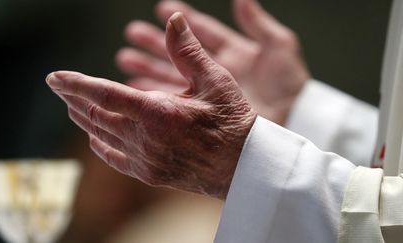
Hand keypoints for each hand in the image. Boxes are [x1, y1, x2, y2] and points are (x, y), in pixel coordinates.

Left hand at [46, 13, 255, 198]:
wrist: (244, 167)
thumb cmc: (234, 122)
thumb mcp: (215, 81)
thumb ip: (188, 50)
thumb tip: (173, 19)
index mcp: (159, 112)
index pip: (104, 94)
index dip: (76, 83)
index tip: (54, 77)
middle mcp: (146, 139)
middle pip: (96, 115)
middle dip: (75, 99)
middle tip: (61, 87)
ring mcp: (146, 160)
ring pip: (101, 136)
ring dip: (84, 118)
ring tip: (72, 106)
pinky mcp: (150, 173)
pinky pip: (114, 158)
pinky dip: (99, 144)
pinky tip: (94, 137)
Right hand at [117, 0, 309, 124]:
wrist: (295, 123)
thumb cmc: (291, 86)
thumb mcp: (279, 49)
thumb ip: (258, 23)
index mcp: (234, 52)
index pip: (203, 32)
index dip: (182, 19)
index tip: (160, 9)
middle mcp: (219, 72)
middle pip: (180, 54)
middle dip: (155, 44)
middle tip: (130, 34)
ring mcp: (211, 94)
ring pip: (173, 77)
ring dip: (149, 69)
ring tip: (124, 60)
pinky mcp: (206, 115)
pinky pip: (175, 104)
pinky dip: (156, 97)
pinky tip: (138, 90)